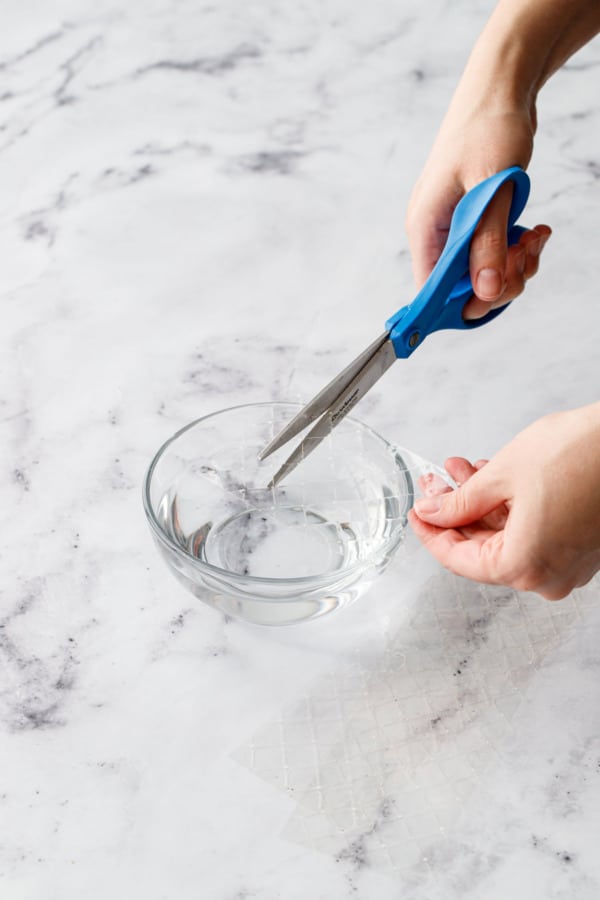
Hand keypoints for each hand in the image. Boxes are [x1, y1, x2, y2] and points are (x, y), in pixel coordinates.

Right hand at [405, 76, 550, 319]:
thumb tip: (485, 291)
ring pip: (482, 273)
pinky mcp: (476, 221)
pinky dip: (518, 251)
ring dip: (514, 266)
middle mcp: (435, 232)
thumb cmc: (488, 127)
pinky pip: (495, 254)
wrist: (500, 87)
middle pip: (460, 288)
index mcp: (425, 227)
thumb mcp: (492, 188)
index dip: (461, 304)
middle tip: (523, 256)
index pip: (430, 290)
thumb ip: (488, 243)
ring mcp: (456, 227)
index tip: (495, 295)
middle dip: (498, 282)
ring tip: (534, 238)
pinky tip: (535, 232)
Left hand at [408, 403, 599, 598]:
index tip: (417, 513)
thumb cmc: (583, 455)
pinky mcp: (580, 548)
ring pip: (506, 538)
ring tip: (460, 471)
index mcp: (524, 566)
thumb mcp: (502, 476)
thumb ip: (460, 502)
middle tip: (435, 484)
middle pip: (481, 549)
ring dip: (479, 504)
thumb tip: (433, 513)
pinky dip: (507, 509)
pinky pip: (531, 534)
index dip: (430, 534)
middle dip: (454, 512)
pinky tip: (490, 478)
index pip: (458, 560)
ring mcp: (568, 565)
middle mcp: (548, 576)